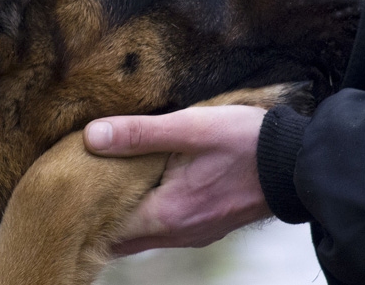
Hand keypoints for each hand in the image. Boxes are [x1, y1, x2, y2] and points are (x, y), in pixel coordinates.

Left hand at [83, 105, 271, 254]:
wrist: (296, 162)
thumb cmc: (245, 142)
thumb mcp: (190, 127)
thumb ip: (139, 133)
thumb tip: (91, 136)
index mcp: (168, 213)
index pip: (110, 227)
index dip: (86, 213)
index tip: (67, 195)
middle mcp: (180, 233)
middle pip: (124, 237)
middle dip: (100, 221)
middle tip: (77, 197)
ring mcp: (197, 233)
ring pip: (146, 234)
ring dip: (124, 219)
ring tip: (102, 195)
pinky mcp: (209, 225)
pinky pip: (167, 229)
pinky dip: (147, 217)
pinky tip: (144, 196)